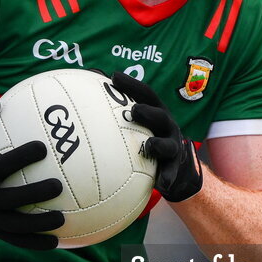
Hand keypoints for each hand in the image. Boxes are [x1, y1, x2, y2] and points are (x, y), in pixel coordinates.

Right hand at [0, 98, 63, 249]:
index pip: (0, 167)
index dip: (21, 157)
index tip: (42, 147)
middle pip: (12, 199)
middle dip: (35, 194)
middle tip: (58, 185)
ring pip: (16, 226)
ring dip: (40, 225)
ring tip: (63, 218)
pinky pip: (16, 241)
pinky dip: (35, 243)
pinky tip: (56, 242)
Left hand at [111, 71, 202, 202]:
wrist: (175, 165)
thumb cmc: (147, 136)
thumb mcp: (137, 122)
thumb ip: (115, 109)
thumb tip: (86, 87)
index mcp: (155, 111)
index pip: (145, 94)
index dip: (132, 85)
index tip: (114, 76)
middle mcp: (166, 126)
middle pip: (159, 116)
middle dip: (148, 112)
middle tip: (135, 110)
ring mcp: (172, 146)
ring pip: (168, 144)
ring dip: (159, 144)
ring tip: (150, 146)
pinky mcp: (175, 166)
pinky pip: (171, 173)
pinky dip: (167, 178)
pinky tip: (161, 185)